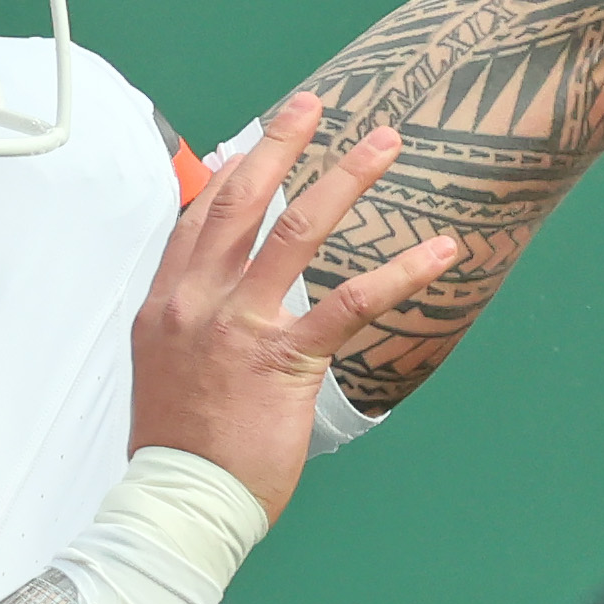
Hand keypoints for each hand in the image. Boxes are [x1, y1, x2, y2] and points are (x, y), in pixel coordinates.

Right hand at [126, 97, 460, 523]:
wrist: (181, 500)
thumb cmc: (180, 448)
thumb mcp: (164, 370)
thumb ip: (190, 324)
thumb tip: (217, 304)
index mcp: (166, 303)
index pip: (197, 218)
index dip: (227, 172)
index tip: (252, 140)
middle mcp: (198, 303)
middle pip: (241, 201)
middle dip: (280, 144)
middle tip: (312, 104)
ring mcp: (239, 326)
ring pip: (296, 231)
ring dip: (345, 179)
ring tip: (385, 145)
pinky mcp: (284, 359)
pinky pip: (350, 302)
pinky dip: (401, 271)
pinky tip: (439, 251)